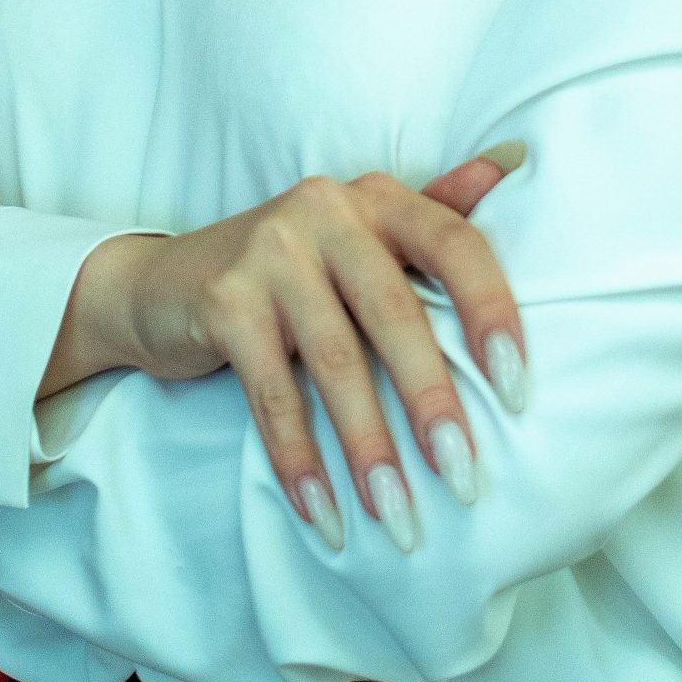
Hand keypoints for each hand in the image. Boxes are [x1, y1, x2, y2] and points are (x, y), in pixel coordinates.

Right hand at [110, 153, 529, 555]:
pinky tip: (324, 513)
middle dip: (433, 402)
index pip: (454, 244)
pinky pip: (272, 393)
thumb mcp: (360, 237)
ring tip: (398, 517)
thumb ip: (434, 211)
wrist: (162, 287)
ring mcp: (270, 252)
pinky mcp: (224, 300)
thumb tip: (515, 165)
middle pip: (396, 313)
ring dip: (370, 450)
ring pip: (336, 362)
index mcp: (377, 199)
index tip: (518, 388)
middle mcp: (326, 211)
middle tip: (466, 478)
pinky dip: (300, 460)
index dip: (492, 311)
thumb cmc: (288, 274)